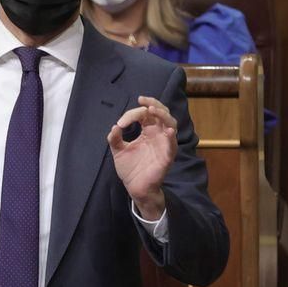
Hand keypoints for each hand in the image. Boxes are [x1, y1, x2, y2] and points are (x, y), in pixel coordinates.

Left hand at [108, 96, 176, 219]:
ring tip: (152, 110)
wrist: (134, 187)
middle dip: (153, 104)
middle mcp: (158, 135)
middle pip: (162, 114)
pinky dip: (171, 136)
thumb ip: (115, 138)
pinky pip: (173, 144)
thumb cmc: (130, 168)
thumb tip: (115, 126)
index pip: (144, 115)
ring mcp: (164, 144)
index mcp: (147, 132)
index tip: (121, 123)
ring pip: (171, 124)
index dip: (132, 114)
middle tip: (142, 100)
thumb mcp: (118, 150)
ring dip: (163, 115)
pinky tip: (168, 130)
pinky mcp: (167, 156)